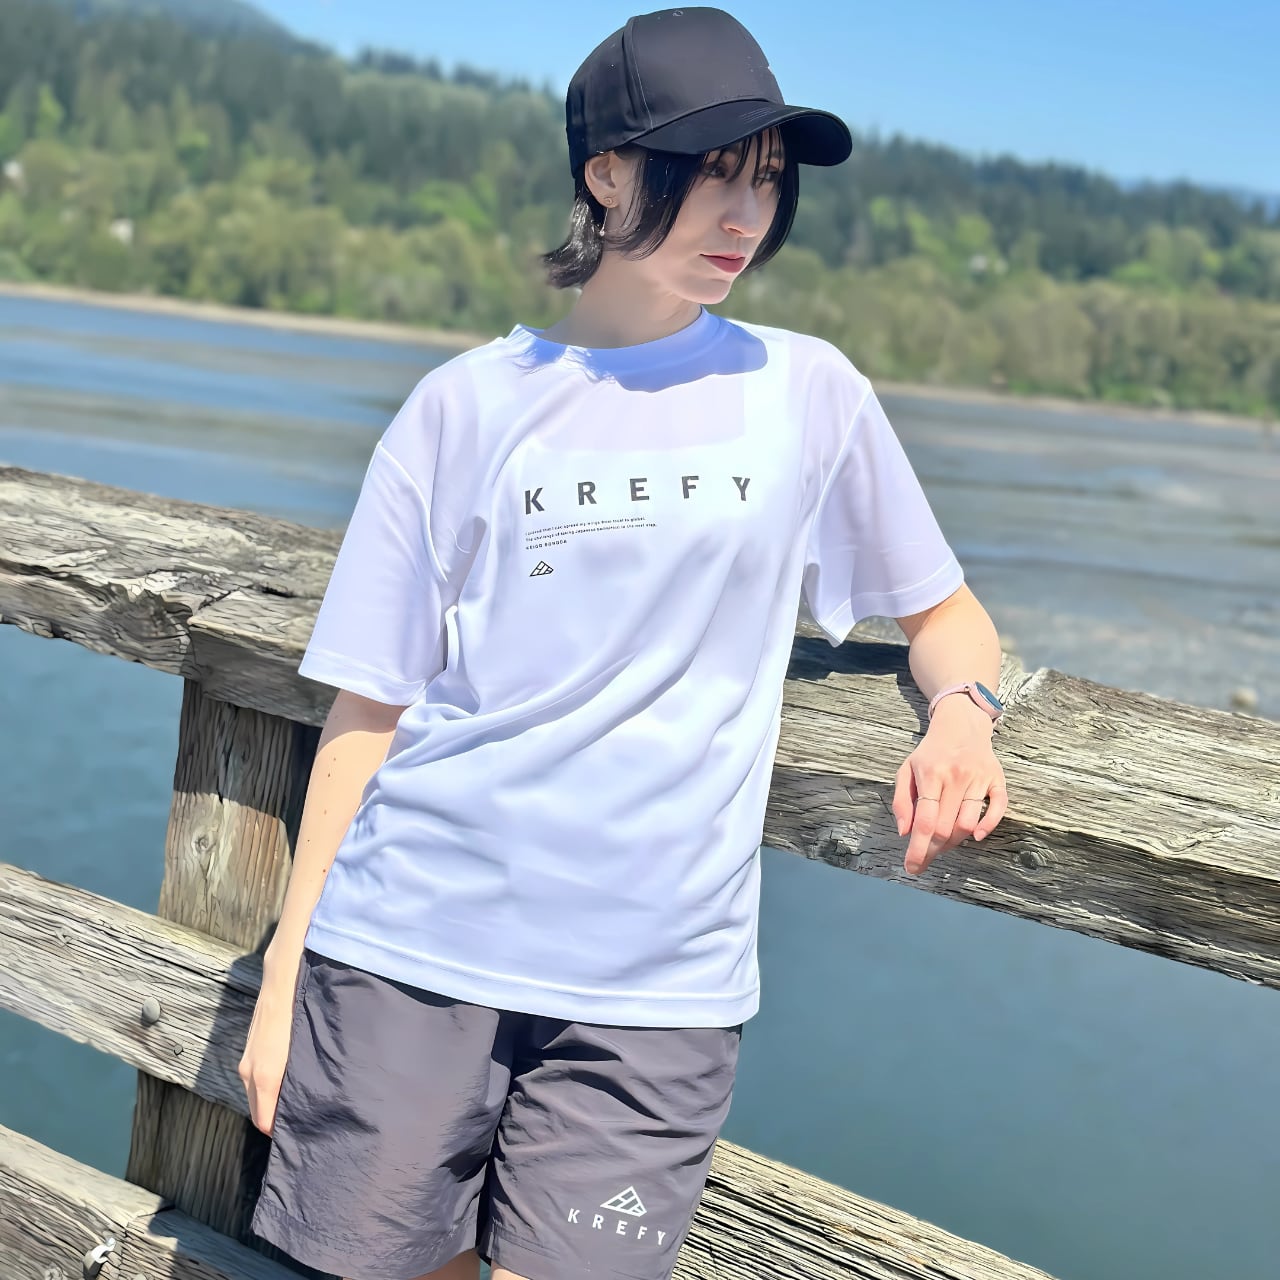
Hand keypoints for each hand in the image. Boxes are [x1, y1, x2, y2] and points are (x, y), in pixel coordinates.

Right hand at [237, 954, 300, 1136]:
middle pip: (259, 1112)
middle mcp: (250, 1072)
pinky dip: (267, 1088)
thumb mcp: (305, 1049)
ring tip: (299, 1099)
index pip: (265, 1121)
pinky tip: (288, 1080)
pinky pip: (255, 1081)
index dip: (281, 1131)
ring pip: (256, 1096)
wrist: (282, 980)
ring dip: (272, 1102)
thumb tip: (310, 1101)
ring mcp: (246, 1062)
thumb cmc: (299, 1012)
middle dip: (276, 1120)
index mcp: (265, 1076)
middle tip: (304, 1119)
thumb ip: (303, 1078)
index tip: (300, 1133)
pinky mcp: (248, 1052)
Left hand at [891, 699, 1007, 874]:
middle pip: (946, 827)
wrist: (961, 724)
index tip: (912, 867)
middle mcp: (956, 777)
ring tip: (944, 843)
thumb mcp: (906, 770)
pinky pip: (998, 808)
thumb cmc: (930, 753)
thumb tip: (904, 832)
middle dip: (934, 850)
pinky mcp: (997, 779)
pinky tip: (976, 836)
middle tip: (925, 858)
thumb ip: (902, 801)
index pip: (925, 821)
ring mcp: (978, 778)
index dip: (918, 849)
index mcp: (930, 774)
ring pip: (968, 823)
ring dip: (955, 841)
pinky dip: (989, 825)